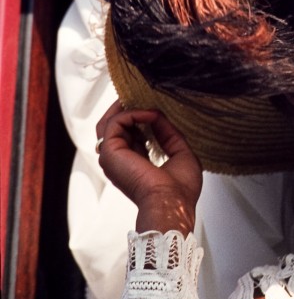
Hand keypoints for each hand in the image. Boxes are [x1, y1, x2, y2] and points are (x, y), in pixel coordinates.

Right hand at [96, 100, 202, 234]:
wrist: (172, 203)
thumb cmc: (179, 190)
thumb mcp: (180, 154)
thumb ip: (169, 134)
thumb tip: (158, 115)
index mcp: (134, 165)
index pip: (130, 135)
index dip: (140, 118)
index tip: (156, 109)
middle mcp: (119, 161)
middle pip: (114, 127)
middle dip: (128, 109)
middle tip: (143, 95)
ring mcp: (112, 157)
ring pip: (109, 122)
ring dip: (127, 107)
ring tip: (143, 98)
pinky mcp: (110, 152)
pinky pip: (115, 123)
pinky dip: (132, 113)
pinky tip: (150, 114)